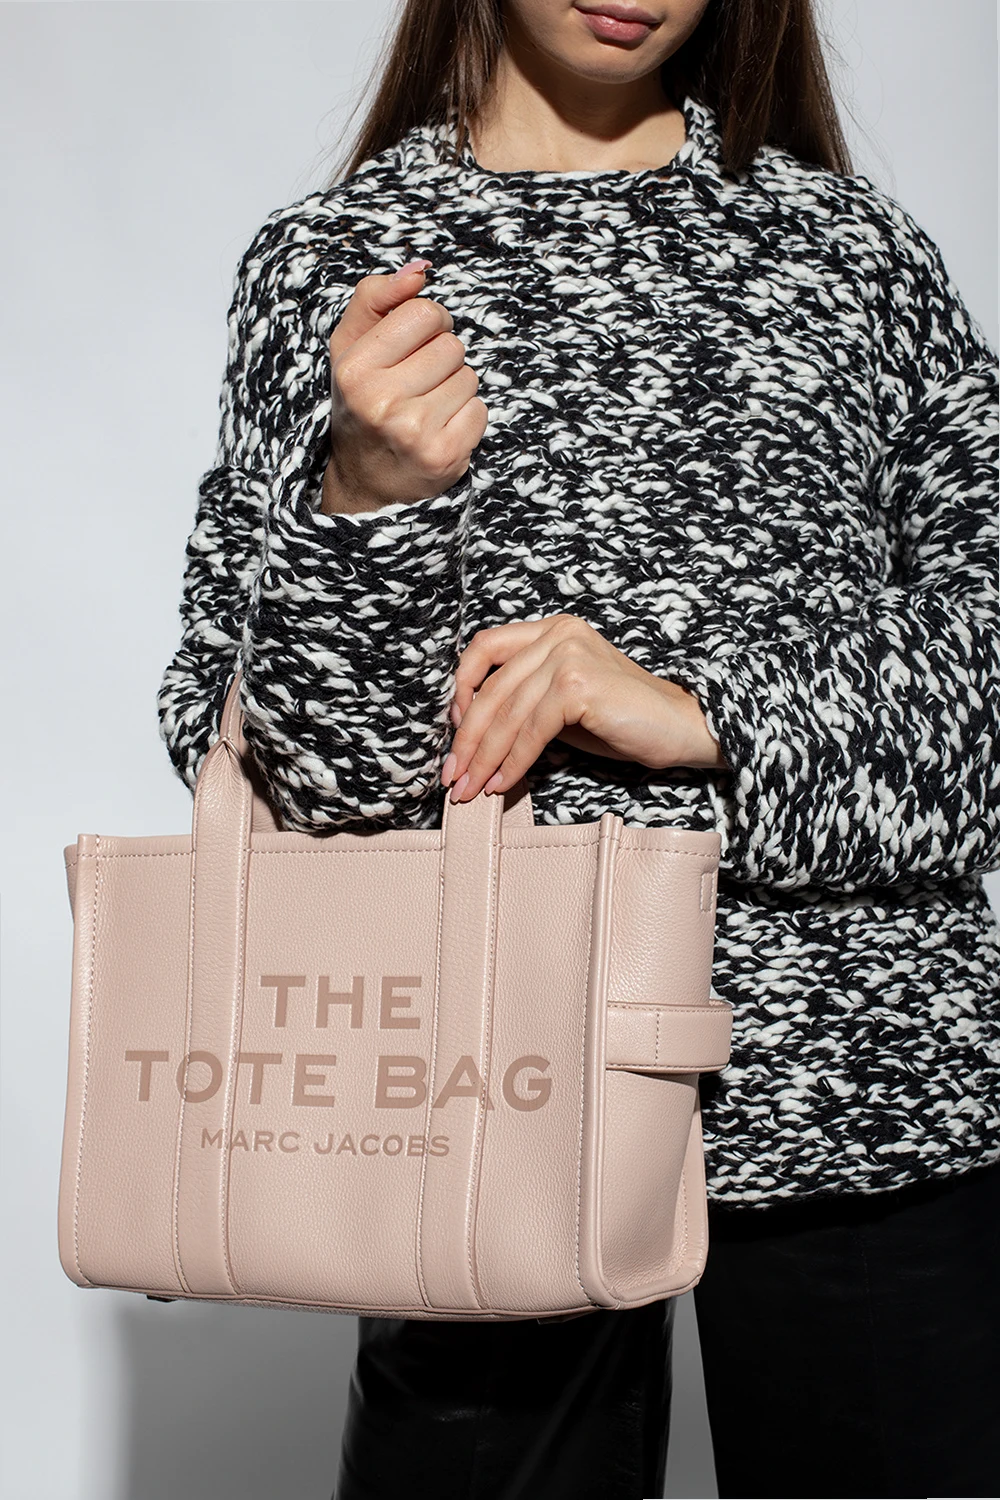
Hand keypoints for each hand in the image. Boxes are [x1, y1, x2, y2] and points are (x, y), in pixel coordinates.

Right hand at [319, 258, 488, 514]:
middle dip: (442, 359)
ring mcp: (414, 432)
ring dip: (455, 388)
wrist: (366, 483)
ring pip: (469, 377)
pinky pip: (480, 410)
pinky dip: (467, 417)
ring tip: (427, 408)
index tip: (415, 345)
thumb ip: (375, 299)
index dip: (429, 324)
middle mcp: (381, 401)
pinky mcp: (444, 456)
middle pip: (452, 346)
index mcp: (355, 369)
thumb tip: (419, 271)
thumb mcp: (350, 347)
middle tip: (418, 385)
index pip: (424, 313)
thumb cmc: (362, 404)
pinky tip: (441, 429)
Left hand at [441, 614, 727, 801]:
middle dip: (466, 738)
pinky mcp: (578, 684)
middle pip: (491, 688)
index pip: (486, 648)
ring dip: (483, 757)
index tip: (453, 732)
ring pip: (506, 713)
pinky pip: (531, 731)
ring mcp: (568, 654)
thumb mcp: (562, 704)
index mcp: (552, 630)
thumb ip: (523, 703)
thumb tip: (471, 735)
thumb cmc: (623, 720)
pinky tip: (504, 784)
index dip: (461, 690)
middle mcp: (558, 634)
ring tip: (471, 789)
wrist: (681, 728)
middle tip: (453, 776)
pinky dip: (513, 762)